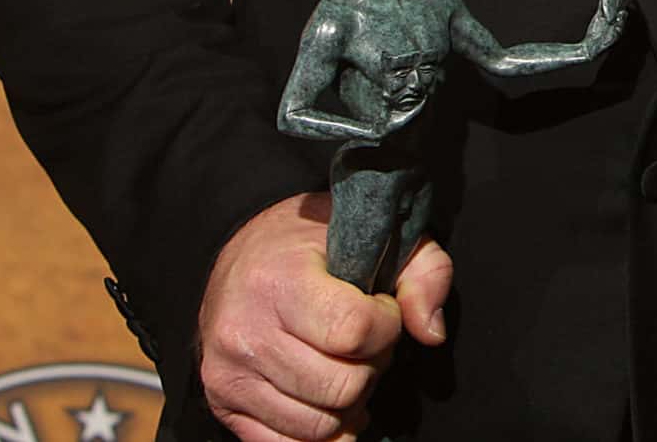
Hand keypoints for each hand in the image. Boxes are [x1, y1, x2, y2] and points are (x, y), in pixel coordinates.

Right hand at [198, 193, 449, 441]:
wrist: (242, 258)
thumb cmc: (315, 246)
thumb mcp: (380, 235)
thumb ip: (425, 273)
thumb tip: (432, 333)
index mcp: (280, 280)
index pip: (354, 331)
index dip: (386, 325)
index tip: (381, 308)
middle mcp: (245, 332)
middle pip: (341, 386)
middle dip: (372, 367)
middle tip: (365, 342)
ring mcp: (229, 374)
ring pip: (320, 426)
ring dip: (349, 403)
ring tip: (344, 365)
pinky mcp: (224, 404)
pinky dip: (321, 434)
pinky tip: (327, 401)